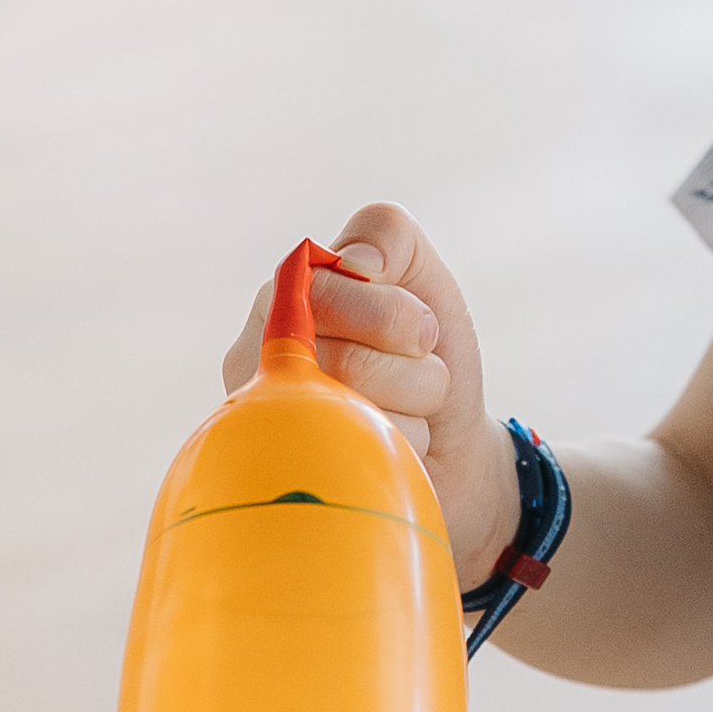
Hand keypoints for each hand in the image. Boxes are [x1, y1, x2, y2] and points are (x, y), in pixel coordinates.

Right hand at [223, 201, 519, 581]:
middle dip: (413, 363)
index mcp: (280, 298)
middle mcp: (257, 355)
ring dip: (413, 406)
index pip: (324, 288)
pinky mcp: (290, 475)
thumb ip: (386, 236)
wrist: (454, 452)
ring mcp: (267, 420)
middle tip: (419, 371)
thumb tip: (356, 266)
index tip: (419, 332)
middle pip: (344, 356)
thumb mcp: (421, 276)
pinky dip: (399, 447)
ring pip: (355, 407)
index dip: (394, 316)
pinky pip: (356, 453)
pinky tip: (383, 447)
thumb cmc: (428, 357)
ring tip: (406, 410)